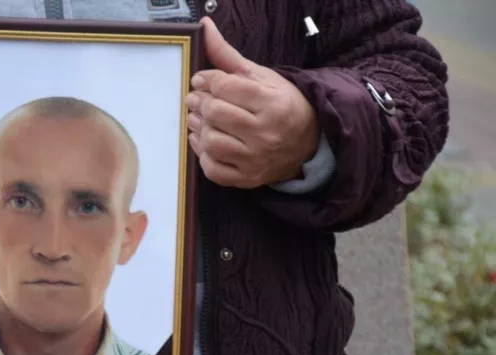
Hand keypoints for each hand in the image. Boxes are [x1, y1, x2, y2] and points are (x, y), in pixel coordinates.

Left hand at [187, 17, 319, 187]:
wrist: (306, 144)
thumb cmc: (280, 105)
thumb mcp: (260, 76)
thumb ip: (228, 55)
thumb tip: (203, 26)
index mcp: (272, 103)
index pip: (226, 87)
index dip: (206, 80)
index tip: (201, 80)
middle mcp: (265, 133)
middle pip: (215, 114)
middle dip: (199, 103)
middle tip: (197, 100)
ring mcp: (255, 159)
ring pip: (211, 142)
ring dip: (198, 128)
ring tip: (200, 120)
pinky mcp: (246, 179)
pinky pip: (212, 169)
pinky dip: (202, 155)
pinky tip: (205, 141)